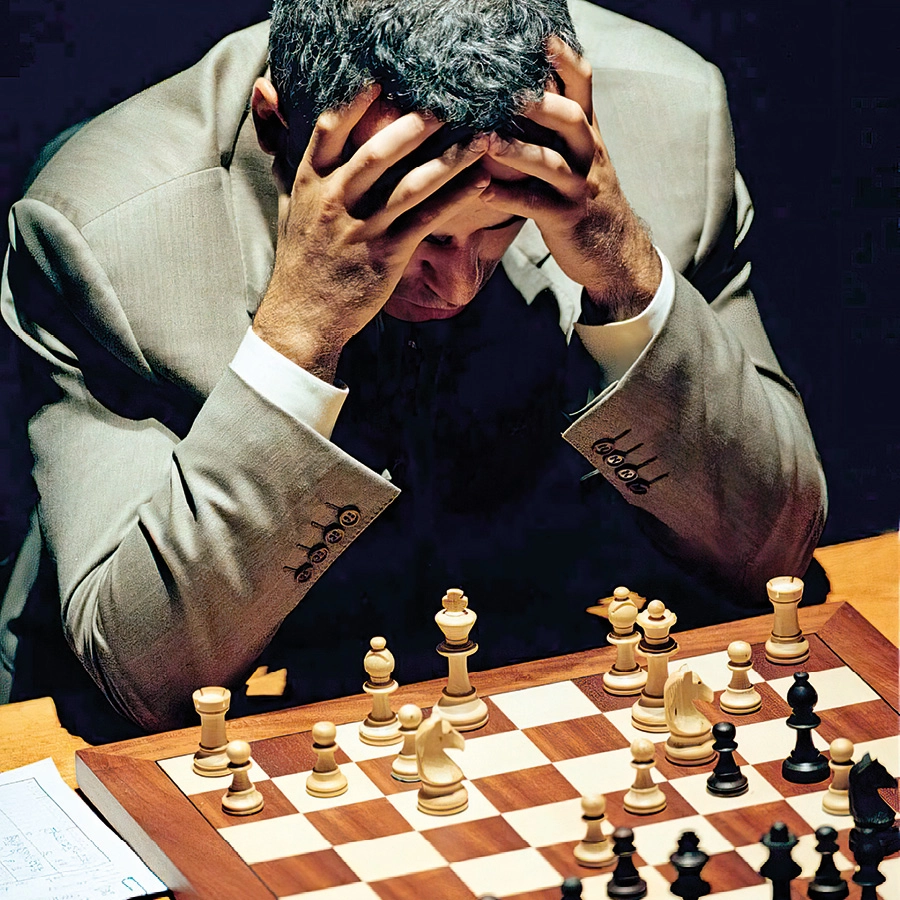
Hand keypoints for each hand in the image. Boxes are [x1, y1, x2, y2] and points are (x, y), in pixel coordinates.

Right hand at [254, 86, 489, 379]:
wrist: (303, 316)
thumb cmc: (302, 255)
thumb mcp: (285, 199)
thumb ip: (281, 144)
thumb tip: (264, 88)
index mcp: (309, 182)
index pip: (327, 130)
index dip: (354, 100)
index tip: (382, 74)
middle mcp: (333, 202)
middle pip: (374, 155)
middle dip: (412, 126)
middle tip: (446, 100)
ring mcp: (360, 231)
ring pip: (407, 188)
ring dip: (447, 161)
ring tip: (480, 137)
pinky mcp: (385, 256)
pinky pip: (425, 221)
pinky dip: (454, 199)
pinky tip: (480, 180)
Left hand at [482, 37, 661, 321]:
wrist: (615, 251)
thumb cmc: (582, 199)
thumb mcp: (576, 158)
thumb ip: (552, 128)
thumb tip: (515, 91)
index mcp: (586, 135)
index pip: (582, 87)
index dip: (565, 60)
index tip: (542, 37)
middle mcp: (587, 155)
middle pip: (571, 118)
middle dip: (540, 102)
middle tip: (506, 90)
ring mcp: (578, 188)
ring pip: (551, 163)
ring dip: (517, 150)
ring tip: (485, 141)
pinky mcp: (567, 220)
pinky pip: (536, 206)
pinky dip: (508, 198)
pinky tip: (482, 192)